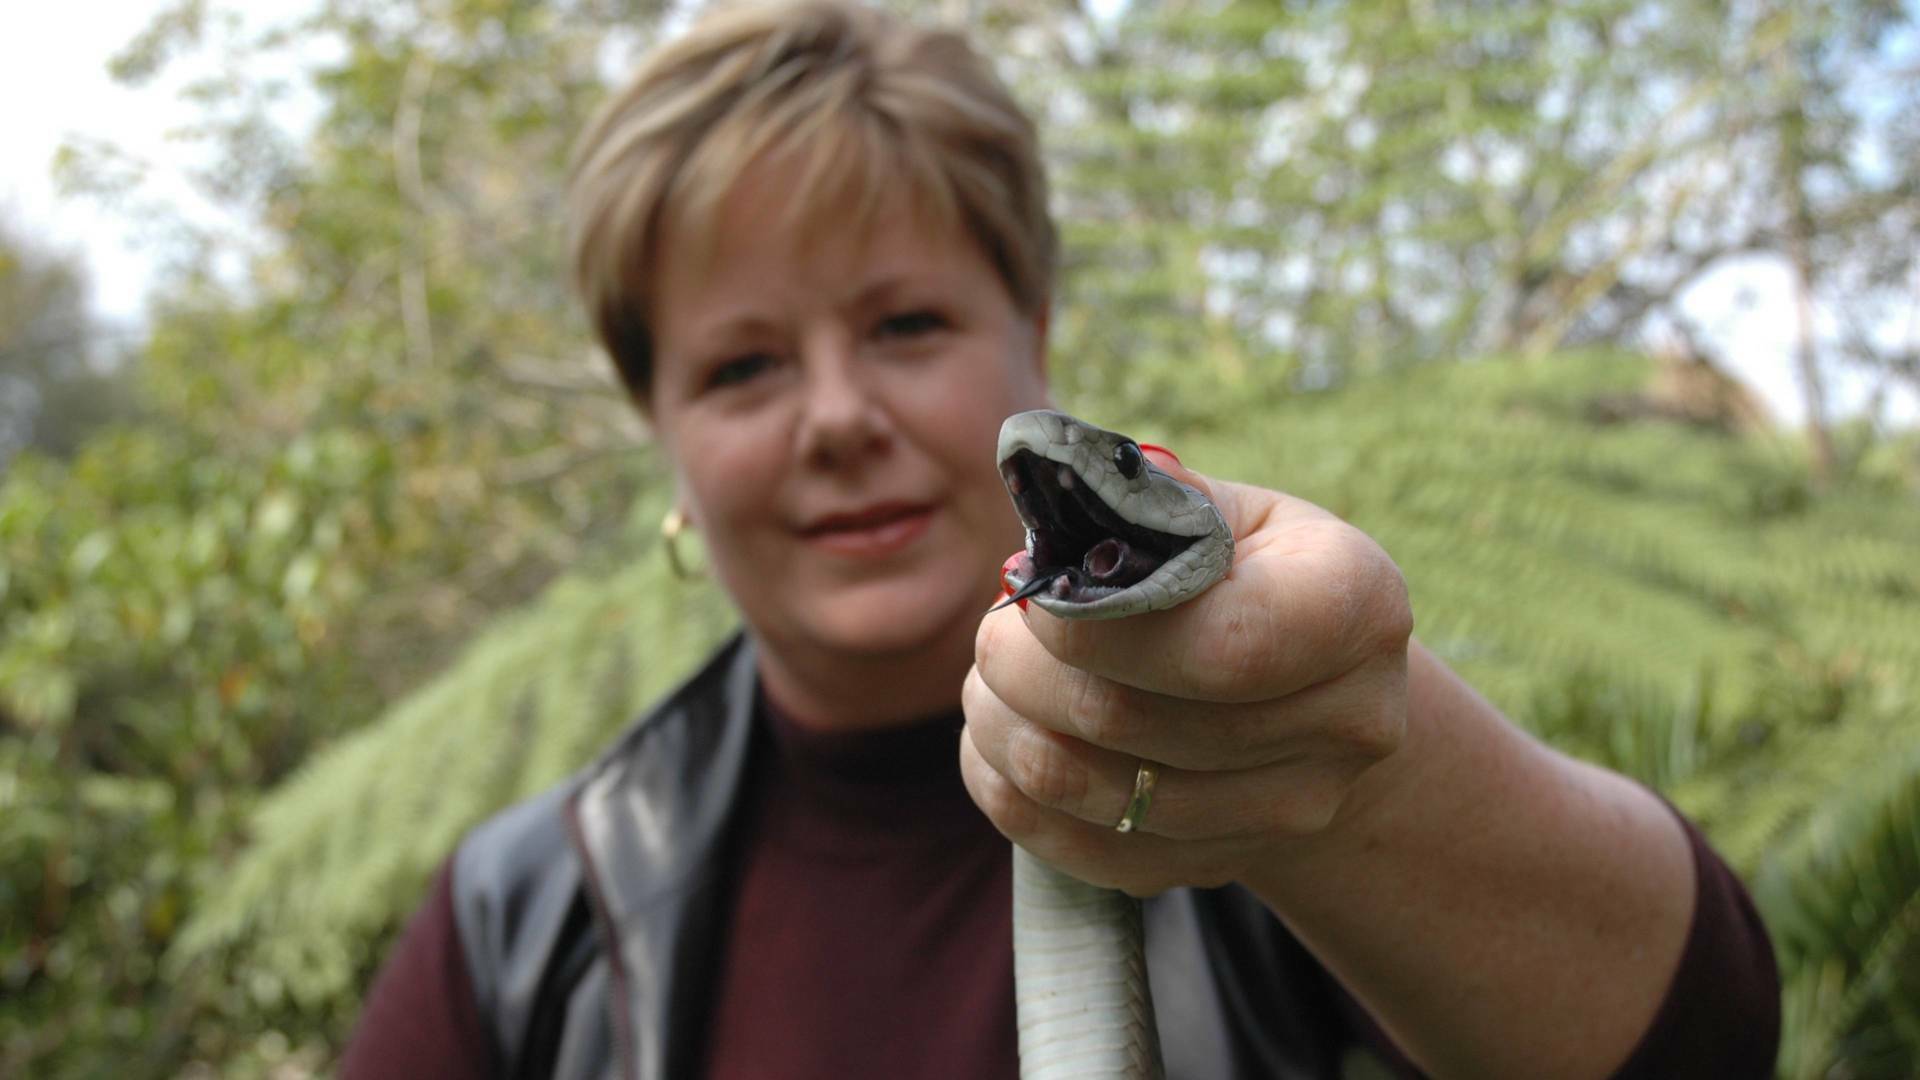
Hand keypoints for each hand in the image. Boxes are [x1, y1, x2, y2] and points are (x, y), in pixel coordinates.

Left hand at [960, 451, 1414, 895]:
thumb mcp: (1230, 515)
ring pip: (1096, 792)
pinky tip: (1001, 739)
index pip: (1225, 645)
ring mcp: (1289, 811)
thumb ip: (1151, 505)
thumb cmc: (1252, 577)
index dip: (1101, 629)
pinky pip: (1080, 851)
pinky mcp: (1220, 865)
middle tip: (991, 631)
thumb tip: (1055, 485)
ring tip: (990, 678)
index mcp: (1356, 609)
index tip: (1035, 594)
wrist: (1312, 695)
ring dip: (1006, 730)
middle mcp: (1347, 724)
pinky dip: (1012, 794)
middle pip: (1136, 721)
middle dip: (1025, 670)